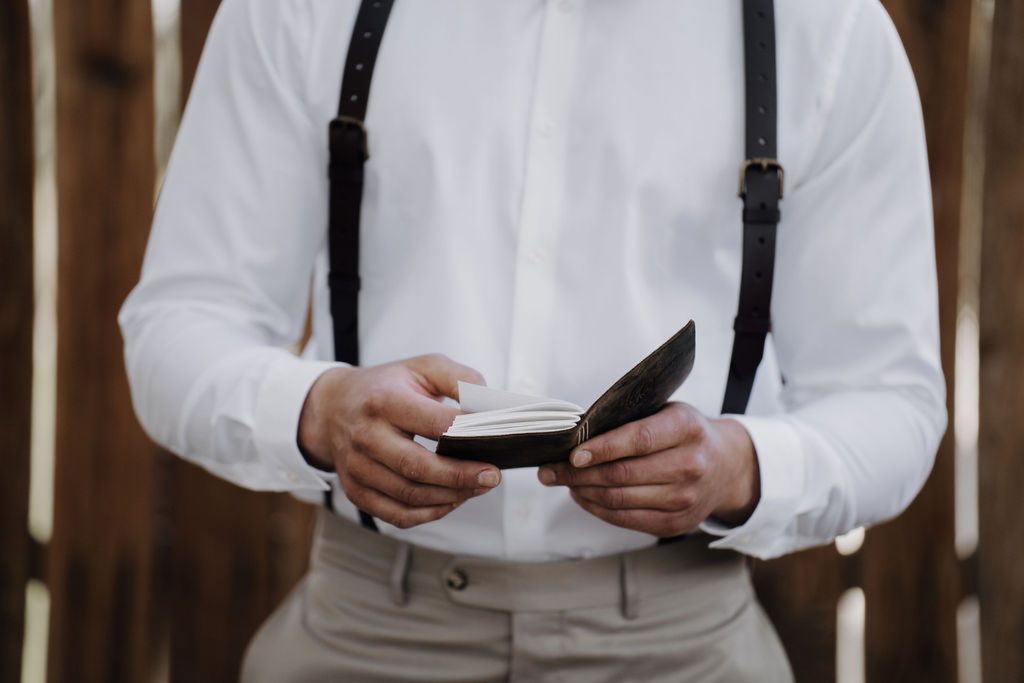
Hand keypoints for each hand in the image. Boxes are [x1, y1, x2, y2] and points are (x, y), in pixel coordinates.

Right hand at [298, 354, 500, 528]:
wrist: (332, 407)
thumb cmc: (386, 387)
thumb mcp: (422, 367)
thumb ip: (460, 379)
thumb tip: (489, 406)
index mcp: (385, 401)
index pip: (434, 423)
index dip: (468, 432)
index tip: (495, 438)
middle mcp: (367, 436)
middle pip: (419, 467)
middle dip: (461, 475)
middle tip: (492, 475)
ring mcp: (358, 468)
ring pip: (410, 495)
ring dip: (451, 496)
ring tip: (478, 487)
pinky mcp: (356, 491)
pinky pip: (397, 515)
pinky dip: (430, 513)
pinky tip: (451, 500)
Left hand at [537, 403, 759, 536]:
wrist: (726, 466)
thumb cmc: (685, 433)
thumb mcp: (667, 412)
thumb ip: (630, 420)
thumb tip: (577, 434)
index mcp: (686, 428)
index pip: (638, 440)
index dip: (601, 448)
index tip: (571, 453)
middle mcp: (690, 465)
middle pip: (622, 474)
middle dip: (578, 474)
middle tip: (549, 469)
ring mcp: (685, 499)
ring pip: (620, 500)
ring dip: (583, 491)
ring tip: (563, 481)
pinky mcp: (676, 523)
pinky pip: (626, 519)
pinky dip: (598, 508)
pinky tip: (583, 496)